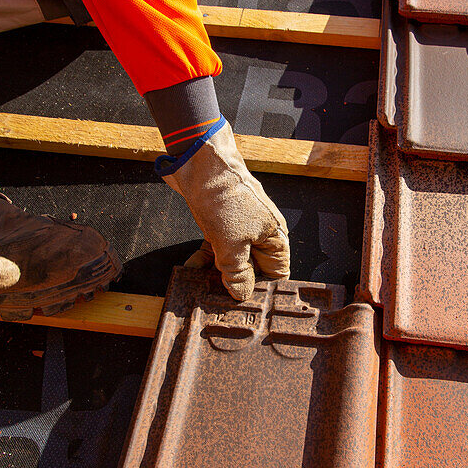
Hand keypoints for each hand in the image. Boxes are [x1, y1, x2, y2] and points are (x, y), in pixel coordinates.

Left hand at [156, 119, 289, 300]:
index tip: (246, 304)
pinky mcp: (219, 223)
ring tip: (202, 289)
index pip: (277, 273)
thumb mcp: (231, 244)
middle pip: (253, 268)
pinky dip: (204, 259)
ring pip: (231, 259)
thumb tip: (241, 294)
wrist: (199, 163)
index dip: (263, 289)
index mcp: (274, 237)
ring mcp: (238, 227)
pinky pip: (215, 248)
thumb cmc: (224, 197)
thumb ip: (237, 273)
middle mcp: (260, 233)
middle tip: (220, 301)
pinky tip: (191, 271)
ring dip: (216, 273)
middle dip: (236, 284)